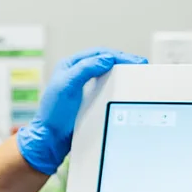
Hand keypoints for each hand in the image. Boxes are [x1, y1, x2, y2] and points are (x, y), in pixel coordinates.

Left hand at [15, 47, 145, 174]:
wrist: (50, 137)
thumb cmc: (53, 113)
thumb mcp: (67, 86)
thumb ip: (85, 70)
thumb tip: (107, 59)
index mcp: (70, 65)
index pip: (98, 54)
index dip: (117, 55)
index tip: (132, 60)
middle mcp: (77, 72)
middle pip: (104, 61)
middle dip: (123, 61)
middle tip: (141, 64)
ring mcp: (83, 85)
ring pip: (106, 72)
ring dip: (121, 71)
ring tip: (136, 72)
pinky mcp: (89, 98)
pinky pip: (106, 86)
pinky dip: (117, 83)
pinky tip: (125, 85)